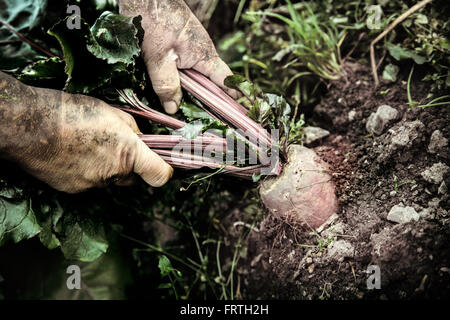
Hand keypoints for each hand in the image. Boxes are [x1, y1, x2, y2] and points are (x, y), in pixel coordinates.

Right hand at [0, 72, 172, 192]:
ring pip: (110, 180)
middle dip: (132, 167)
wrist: (30, 126)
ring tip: (89, 147)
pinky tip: (74, 155)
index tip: (166, 166)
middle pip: (133, 178)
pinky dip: (88, 173)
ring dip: (108, 168)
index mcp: (128, 153)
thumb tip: (142, 140)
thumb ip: (133, 129)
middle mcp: (114, 174)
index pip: (160, 174)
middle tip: (118, 148)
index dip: (166, 171)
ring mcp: (93, 185)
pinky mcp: (74, 190)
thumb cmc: (72, 113)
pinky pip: (90, 183)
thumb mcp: (112, 112)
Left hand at [119, 0, 238, 113]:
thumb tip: (174, 108)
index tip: (238, 113)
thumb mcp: (157, 58)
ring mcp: (192, 46)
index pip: (226, 81)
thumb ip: (166, 85)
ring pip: (196, 74)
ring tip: (186, 109)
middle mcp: (202, 51)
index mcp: (204, 56)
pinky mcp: (181, 43)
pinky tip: (169, 87)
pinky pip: (186, 65)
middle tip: (206, 120)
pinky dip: (181, 78)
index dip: (233, 97)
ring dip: (191, 89)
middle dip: (208, 100)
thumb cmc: (154, 20)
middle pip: (210, 81)